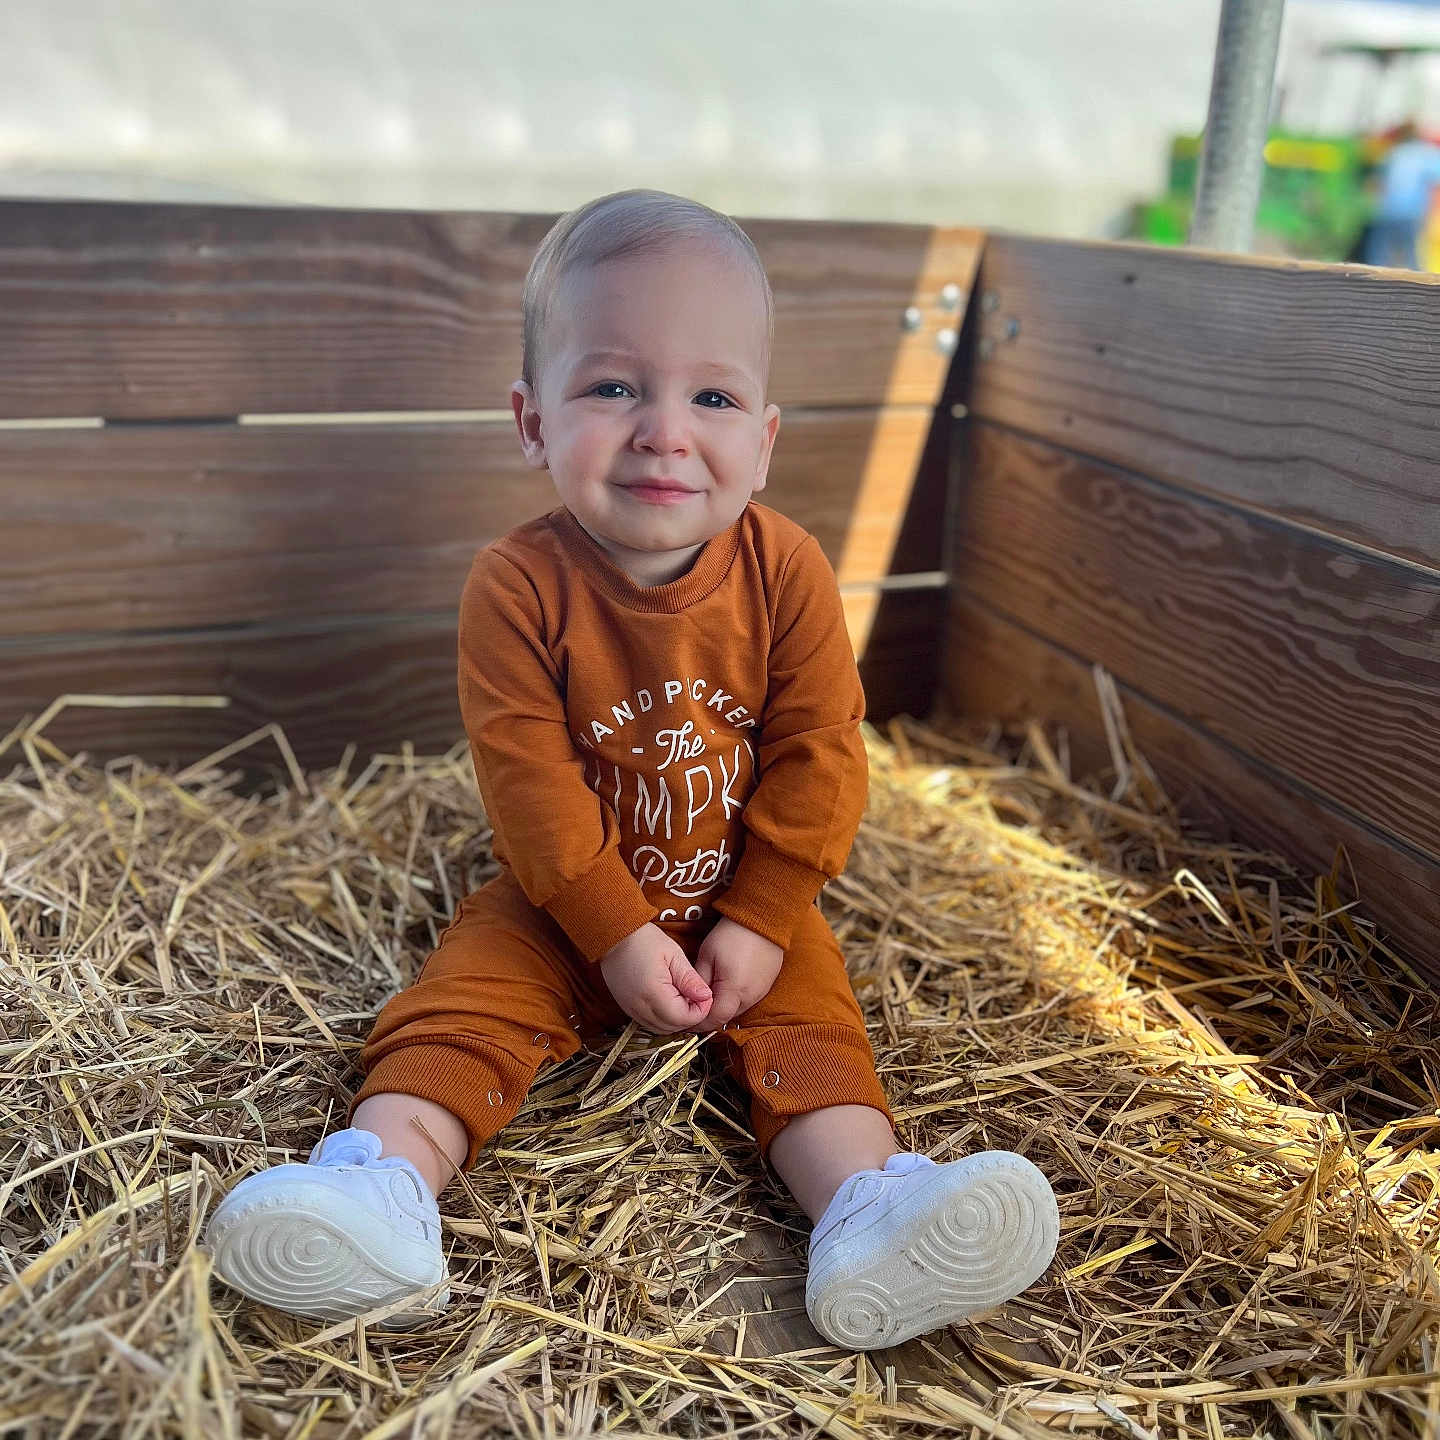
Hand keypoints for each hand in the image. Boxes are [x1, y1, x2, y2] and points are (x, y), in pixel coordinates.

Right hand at [599, 923, 712, 1034]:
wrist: (613, 935)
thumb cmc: (642, 939)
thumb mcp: (673, 954)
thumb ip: (689, 979)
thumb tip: (706, 996)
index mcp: (652, 992)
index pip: (683, 1017)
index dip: (700, 1011)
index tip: (706, 997)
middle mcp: (639, 1006)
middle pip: (672, 1027)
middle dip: (690, 1016)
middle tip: (697, 997)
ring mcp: (630, 1009)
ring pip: (661, 1029)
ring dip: (677, 1020)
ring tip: (684, 998)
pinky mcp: (627, 1008)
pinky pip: (649, 1024)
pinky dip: (663, 1019)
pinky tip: (669, 1002)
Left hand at [687, 918, 782, 1032]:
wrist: (762, 918)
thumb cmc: (731, 934)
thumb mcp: (706, 956)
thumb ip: (699, 982)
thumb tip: (691, 999)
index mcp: (734, 990)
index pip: (715, 1019)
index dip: (700, 1023)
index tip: (688, 1019)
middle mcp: (750, 996)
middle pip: (727, 1016)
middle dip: (711, 1015)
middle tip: (696, 1006)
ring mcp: (761, 991)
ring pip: (738, 1009)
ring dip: (724, 1006)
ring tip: (711, 993)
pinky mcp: (767, 985)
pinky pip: (749, 999)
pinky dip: (736, 997)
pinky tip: (728, 983)